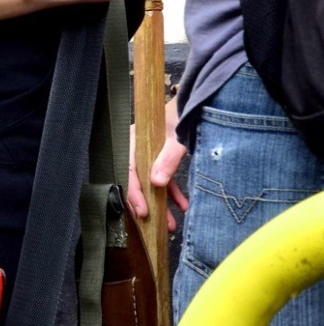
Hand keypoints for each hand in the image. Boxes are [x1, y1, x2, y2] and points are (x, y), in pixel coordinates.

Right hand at [127, 101, 188, 232]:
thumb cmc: (182, 114)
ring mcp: (150, 154)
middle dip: (149, 205)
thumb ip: (168, 159)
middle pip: (138, 182)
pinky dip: (173, 193)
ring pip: (151, 184)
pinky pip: (164, 179)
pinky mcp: (162, 158)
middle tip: (157, 225)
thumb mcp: (176, 137)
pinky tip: (183, 206)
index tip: (143, 213)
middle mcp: (138, 149)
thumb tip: (157, 183)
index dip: (134, 195)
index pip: (128, 172)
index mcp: (134, 141)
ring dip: (162, 204)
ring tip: (172, 224)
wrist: (197, 99)